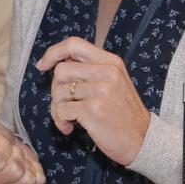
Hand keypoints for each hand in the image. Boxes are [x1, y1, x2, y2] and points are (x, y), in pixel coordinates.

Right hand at [0, 125, 44, 183]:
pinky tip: (26, 170)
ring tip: (19, 161)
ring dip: (28, 165)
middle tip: (12, 152)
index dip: (5, 147)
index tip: (2, 143)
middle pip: (14, 171)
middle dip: (18, 155)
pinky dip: (35, 173)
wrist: (9, 151)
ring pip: (27, 180)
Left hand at [37, 37, 150, 166]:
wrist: (142, 139)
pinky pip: (61, 110)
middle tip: (65, 104)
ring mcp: (100, 90)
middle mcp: (106, 72)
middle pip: (61, 70)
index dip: (53, 53)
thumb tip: (56, 65)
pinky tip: (71, 128)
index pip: (74, 44)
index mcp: (110, 61)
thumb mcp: (114, 82)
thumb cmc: (123, 113)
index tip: (42, 65)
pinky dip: (61, 121)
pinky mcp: (93, 109)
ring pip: (58, 92)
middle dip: (55, 90)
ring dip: (57, 109)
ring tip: (68, 119)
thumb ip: (90, 70)